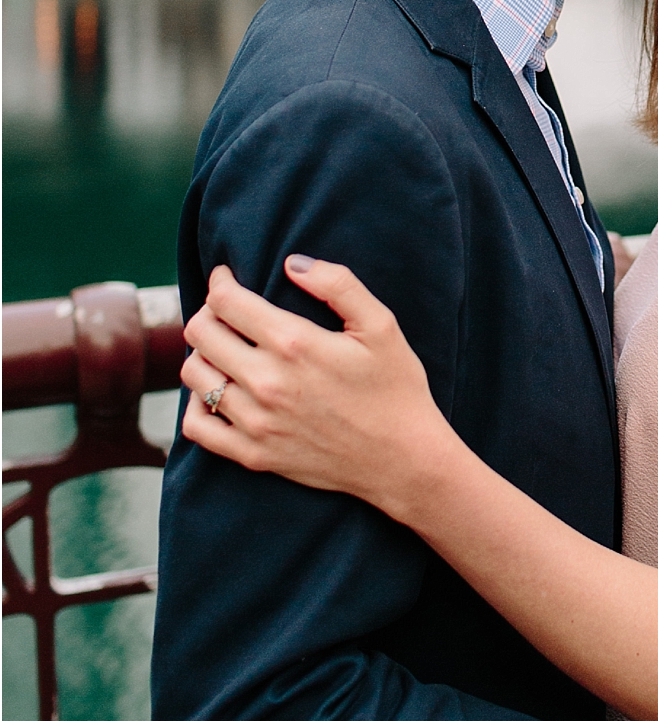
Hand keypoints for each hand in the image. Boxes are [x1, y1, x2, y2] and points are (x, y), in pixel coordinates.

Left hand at [179, 256, 450, 520]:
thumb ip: (338, 284)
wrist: (400, 458)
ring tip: (224, 348)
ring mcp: (255, 423)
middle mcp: (266, 382)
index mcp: (295, 344)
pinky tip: (219, 391)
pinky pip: (197, 427)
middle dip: (207, 312)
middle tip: (226, 311)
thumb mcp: (380, 324)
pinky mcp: (252, 455)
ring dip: (202, 354)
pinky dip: (197, 403)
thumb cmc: (394, 385)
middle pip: (201, 334)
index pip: (227, 303)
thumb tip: (292, 262)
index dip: (220, 283)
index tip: (227, 278)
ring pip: (194, 376)